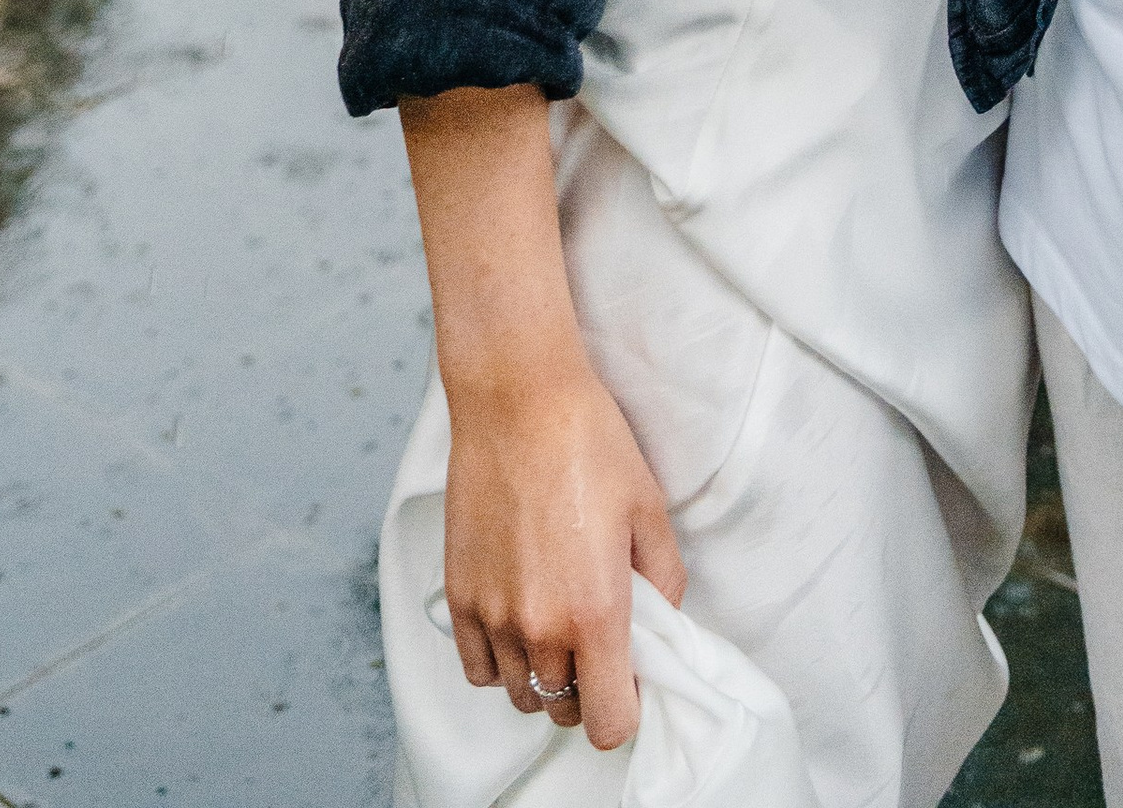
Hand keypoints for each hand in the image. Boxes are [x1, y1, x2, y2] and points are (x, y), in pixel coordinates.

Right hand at [441, 350, 686, 752]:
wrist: (519, 400)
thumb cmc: (589, 444)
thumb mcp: (650, 509)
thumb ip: (664, 582)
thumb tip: (660, 624)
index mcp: (596, 612)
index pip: (609, 723)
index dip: (625, 710)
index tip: (631, 680)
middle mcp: (539, 627)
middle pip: (565, 709)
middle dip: (588, 687)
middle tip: (600, 640)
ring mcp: (493, 616)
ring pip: (521, 694)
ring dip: (544, 675)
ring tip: (559, 623)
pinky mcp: (459, 597)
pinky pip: (479, 668)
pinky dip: (500, 661)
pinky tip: (519, 619)